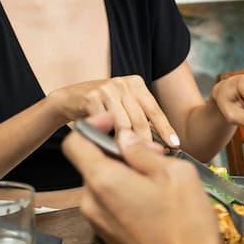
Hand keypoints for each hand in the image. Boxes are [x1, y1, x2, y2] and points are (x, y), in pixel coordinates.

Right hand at [49, 75, 178, 146]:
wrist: (68, 99)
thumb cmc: (101, 106)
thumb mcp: (123, 104)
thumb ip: (139, 116)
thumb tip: (161, 141)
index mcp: (136, 83)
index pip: (155, 110)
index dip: (166, 129)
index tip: (174, 145)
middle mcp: (123, 83)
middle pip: (140, 120)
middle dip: (147, 142)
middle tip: (153, 159)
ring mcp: (107, 89)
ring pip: (124, 125)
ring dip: (128, 144)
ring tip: (134, 159)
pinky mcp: (91, 98)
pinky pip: (106, 124)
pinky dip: (109, 139)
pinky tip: (112, 149)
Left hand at [62, 114, 224, 243]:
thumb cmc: (186, 226)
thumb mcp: (175, 174)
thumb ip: (143, 152)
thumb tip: (125, 138)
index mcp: (103, 181)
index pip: (75, 142)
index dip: (93, 126)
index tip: (116, 123)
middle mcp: (91, 202)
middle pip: (93, 164)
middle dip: (120, 153)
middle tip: (156, 156)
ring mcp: (98, 223)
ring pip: (104, 185)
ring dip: (126, 175)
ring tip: (161, 182)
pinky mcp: (109, 238)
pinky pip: (110, 205)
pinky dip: (127, 196)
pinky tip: (157, 204)